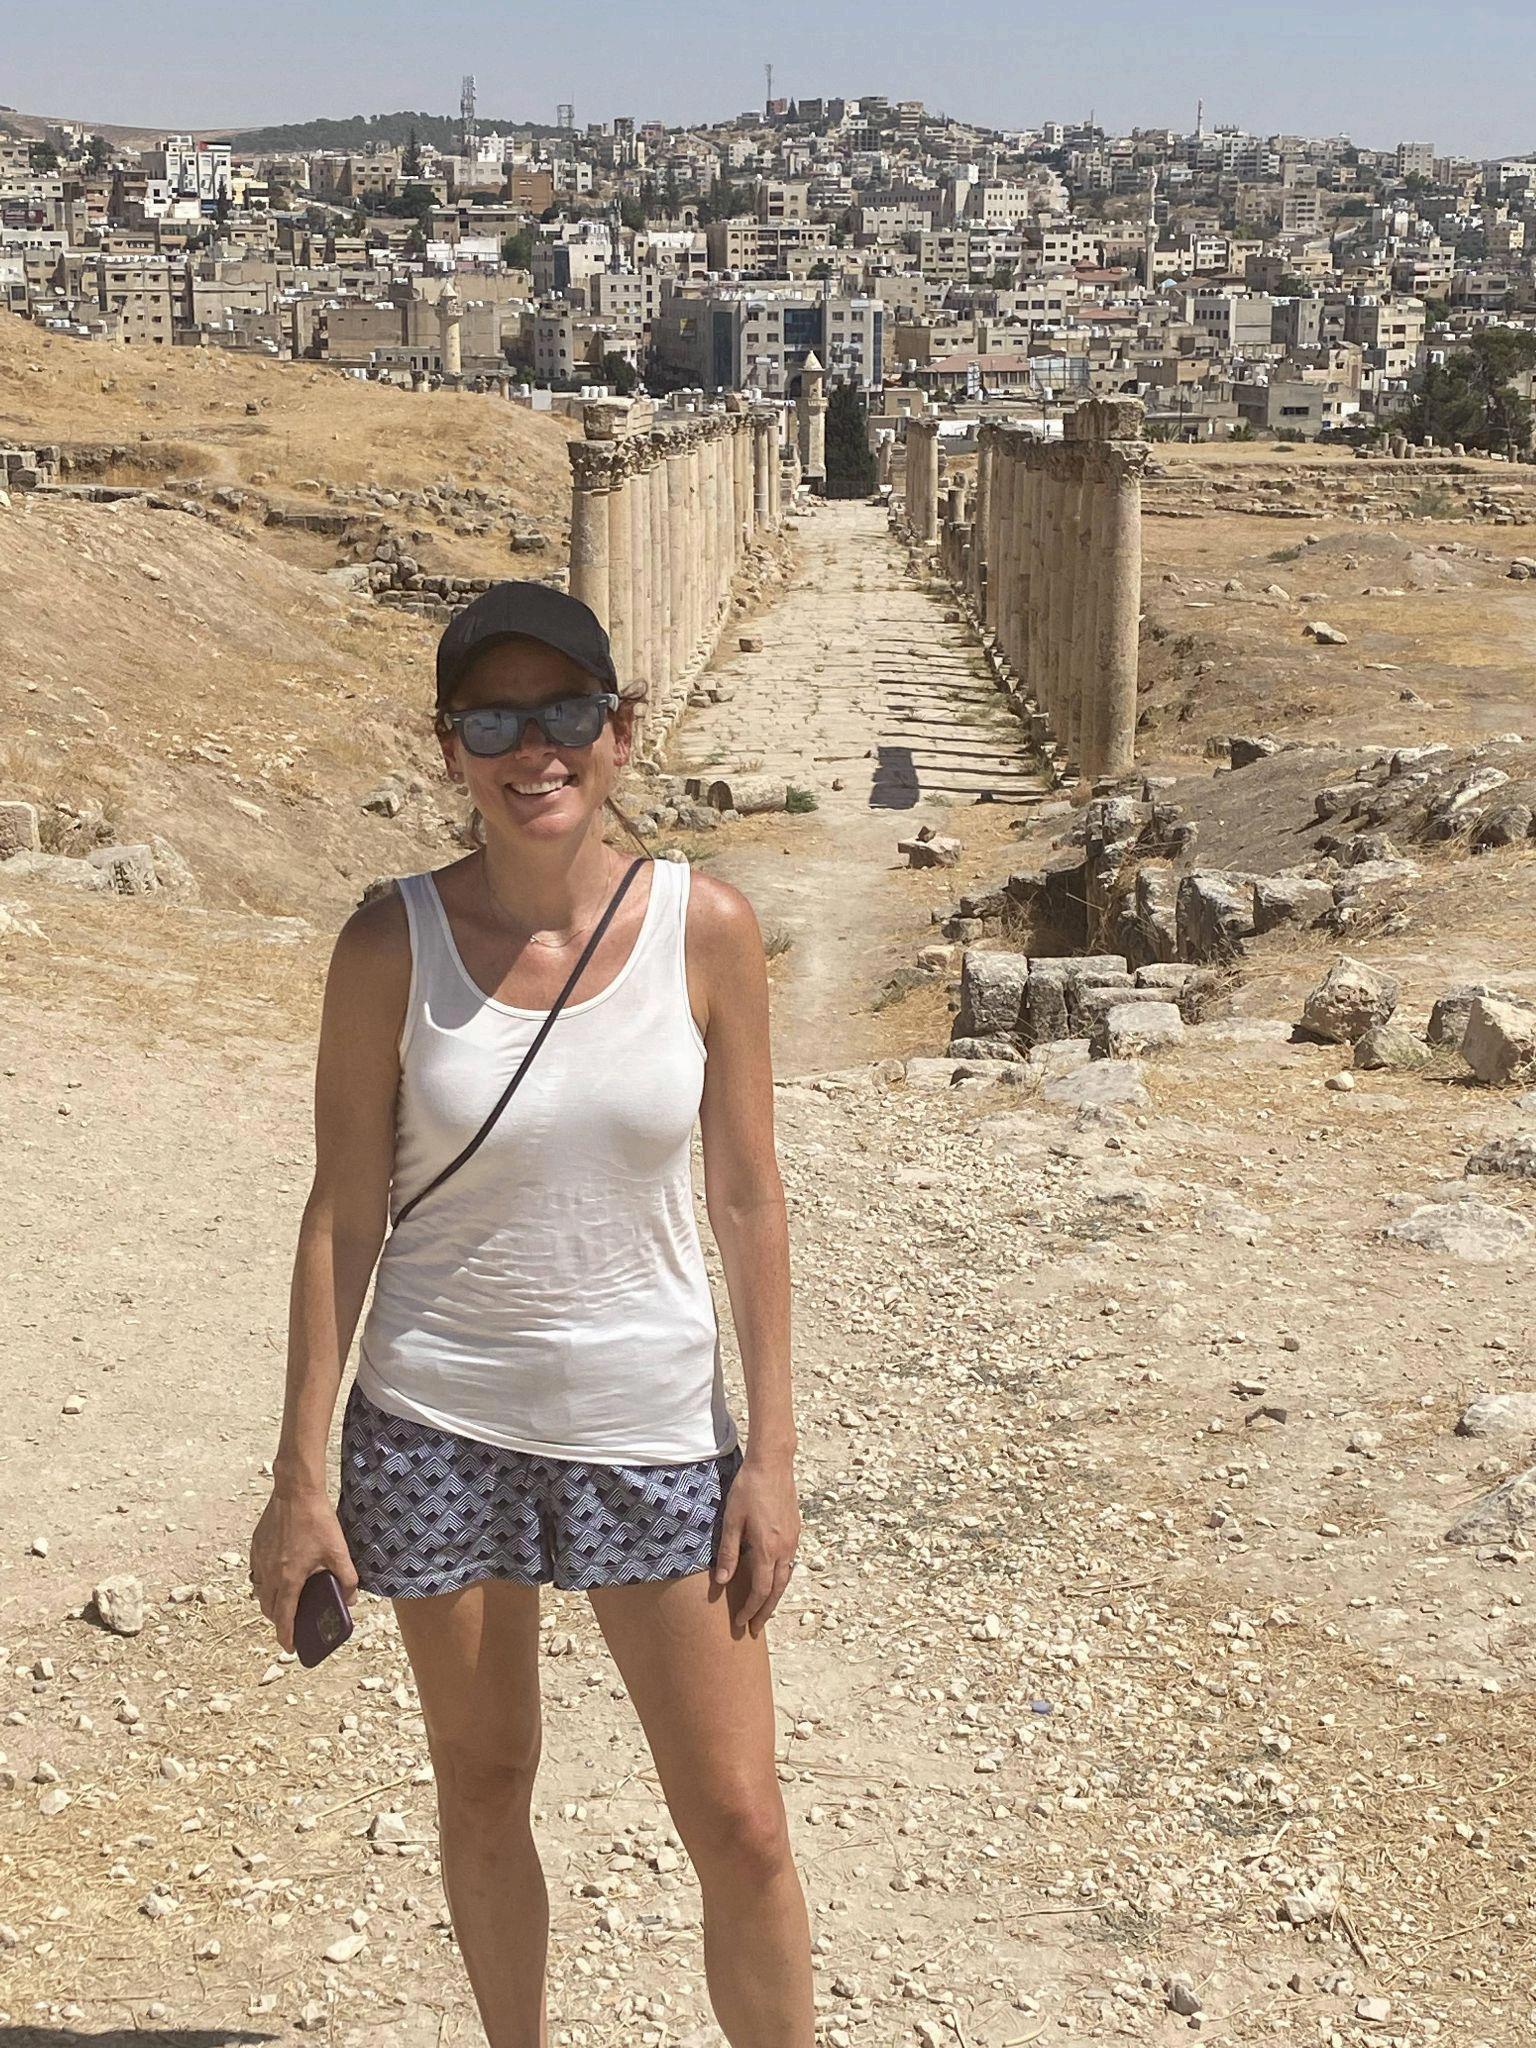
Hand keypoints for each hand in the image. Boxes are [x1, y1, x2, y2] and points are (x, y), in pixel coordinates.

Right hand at [250, 1487, 359, 1654]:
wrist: (295, 1491)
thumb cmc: (316, 1520)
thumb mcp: (338, 1550)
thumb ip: (347, 1578)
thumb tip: (351, 1597)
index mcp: (289, 1578)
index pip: (284, 1617)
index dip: (286, 1636)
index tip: (290, 1648)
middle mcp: (269, 1573)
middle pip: (268, 1608)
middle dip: (279, 1621)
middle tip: (292, 1624)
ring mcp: (260, 1559)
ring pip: (260, 1592)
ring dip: (271, 1602)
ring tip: (286, 1602)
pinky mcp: (256, 1547)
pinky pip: (256, 1574)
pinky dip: (264, 1583)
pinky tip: (278, 1576)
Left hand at [712, 1454, 800, 1639]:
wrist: (773, 1463)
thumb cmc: (748, 1488)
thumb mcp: (731, 1520)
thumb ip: (728, 1552)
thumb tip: (721, 1582)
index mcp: (767, 1548)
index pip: (761, 1590)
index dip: (751, 1609)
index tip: (741, 1623)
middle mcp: (785, 1548)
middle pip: (777, 1590)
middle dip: (765, 1612)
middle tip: (755, 1629)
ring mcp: (793, 1540)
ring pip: (786, 1578)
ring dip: (774, 1598)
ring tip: (763, 1611)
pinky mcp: (795, 1531)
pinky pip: (789, 1564)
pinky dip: (780, 1580)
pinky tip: (772, 1581)